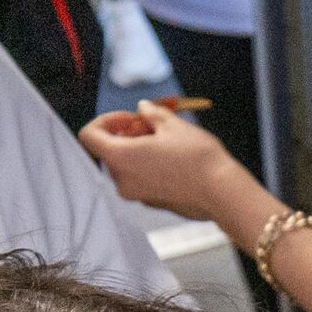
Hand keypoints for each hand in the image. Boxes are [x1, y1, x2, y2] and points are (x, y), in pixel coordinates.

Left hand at [81, 106, 250, 222]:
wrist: (222, 191)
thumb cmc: (196, 158)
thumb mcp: (172, 124)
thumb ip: (151, 114)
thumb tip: (143, 109)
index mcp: (120, 158)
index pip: (89, 136)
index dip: (106, 120)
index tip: (130, 117)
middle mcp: (122, 180)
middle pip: (109, 150)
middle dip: (127, 133)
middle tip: (152, 123)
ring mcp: (136, 194)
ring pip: (126, 164)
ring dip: (138, 148)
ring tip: (165, 138)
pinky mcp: (151, 202)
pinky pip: (140, 178)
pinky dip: (148, 164)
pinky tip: (172, 158)